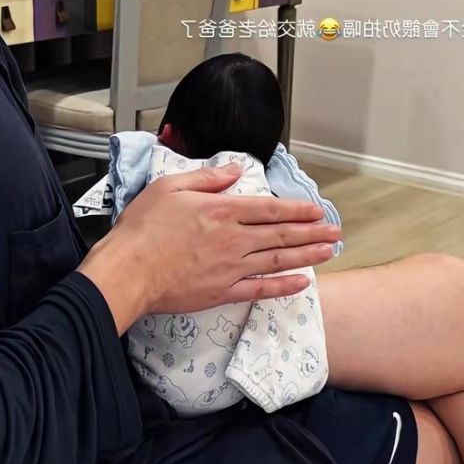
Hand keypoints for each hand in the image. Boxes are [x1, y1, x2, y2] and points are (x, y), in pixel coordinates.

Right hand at [80, 163, 340, 333]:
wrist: (128, 271)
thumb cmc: (142, 229)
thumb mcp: (170, 187)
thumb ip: (206, 178)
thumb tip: (233, 170)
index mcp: (221, 211)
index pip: (269, 208)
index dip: (296, 209)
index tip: (317, 210)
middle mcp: (233, 239)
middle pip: (281, 235)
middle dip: (312, 232)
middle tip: (336, 231)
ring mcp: (231, 268)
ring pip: (278, 260)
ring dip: (308, 255)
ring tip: (330, 251)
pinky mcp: (223, 292)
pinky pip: (261, 289)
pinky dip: (284, 286)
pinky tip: (303, 282)